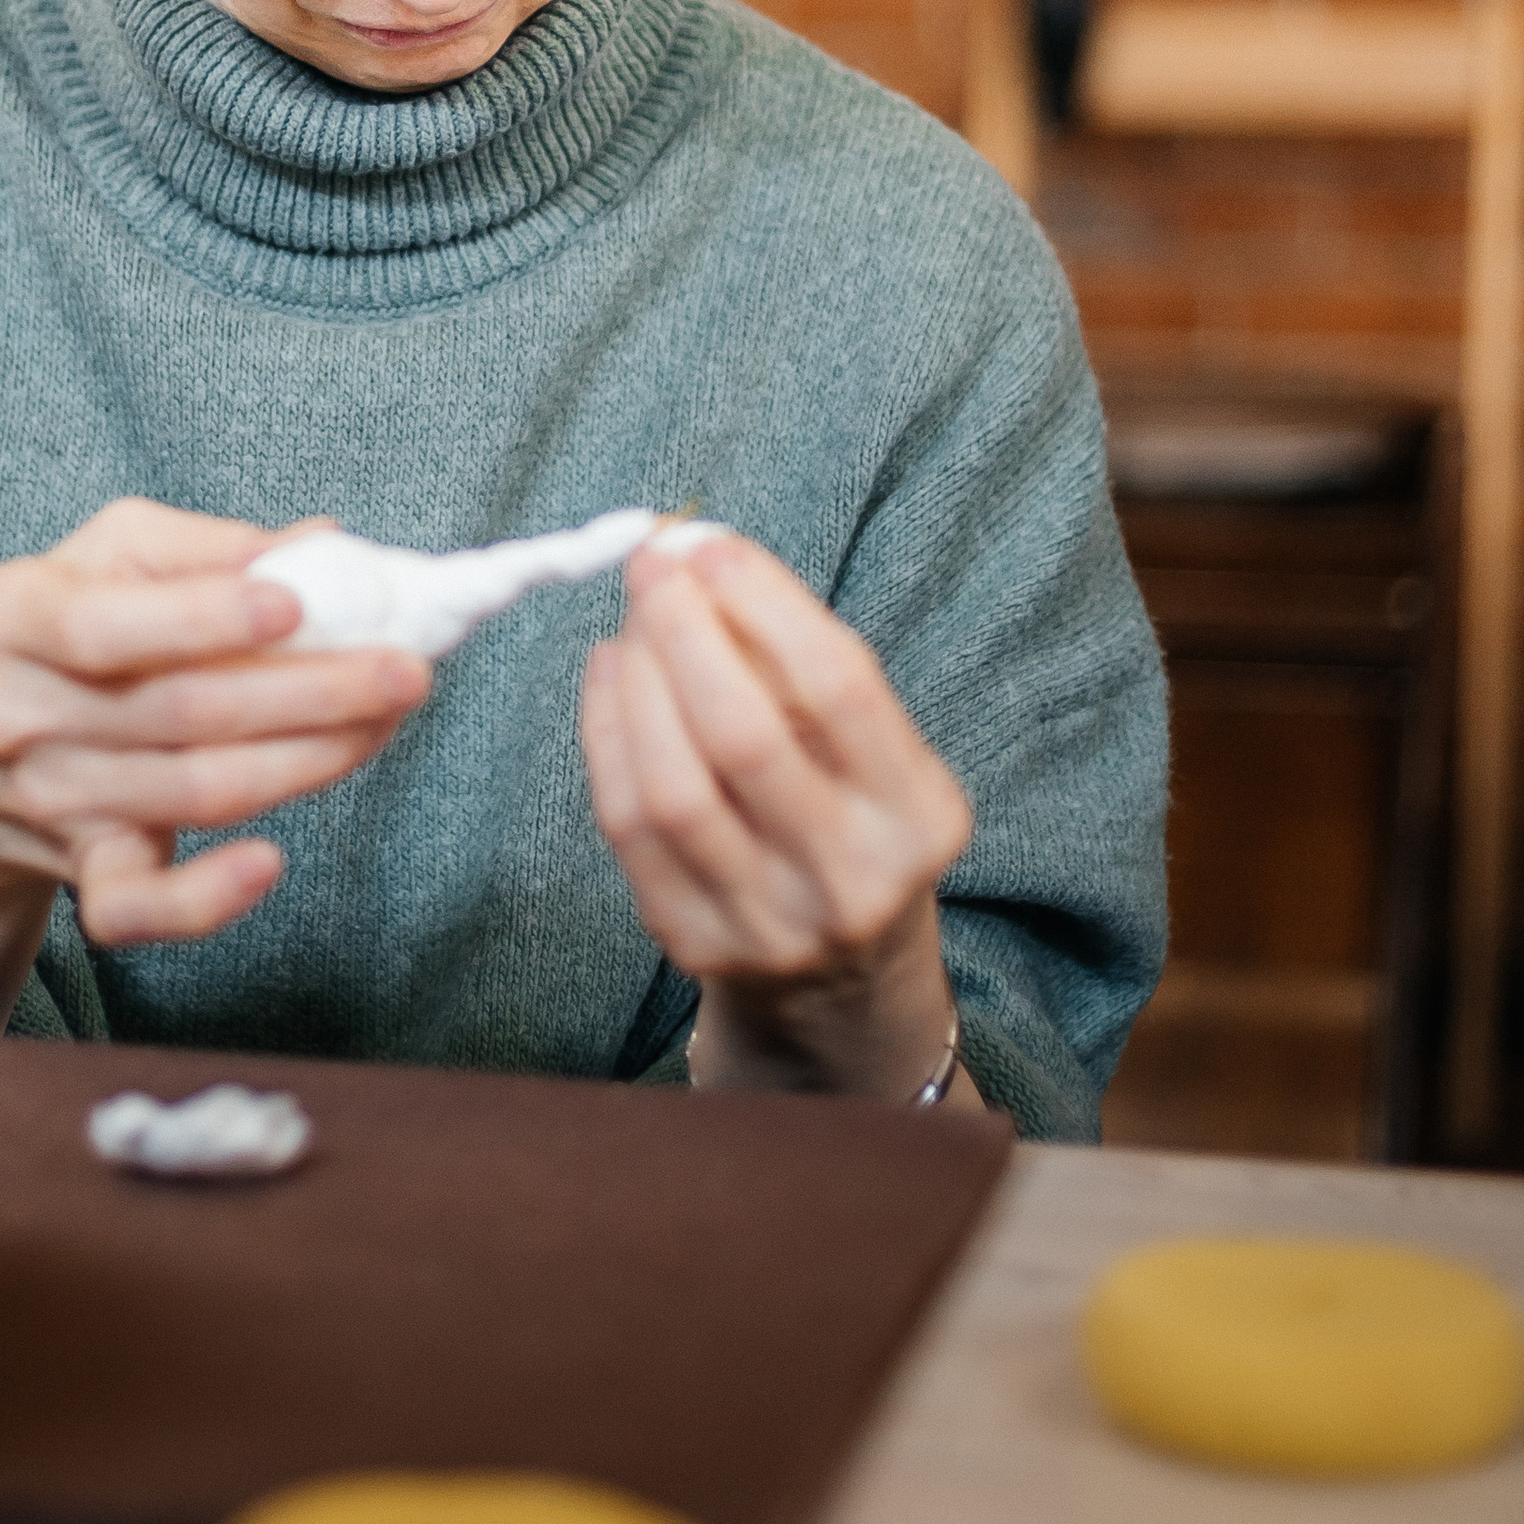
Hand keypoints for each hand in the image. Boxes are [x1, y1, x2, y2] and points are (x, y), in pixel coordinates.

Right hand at [0, 499, 430, 1026]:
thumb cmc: (63, 629)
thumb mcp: (104, 559)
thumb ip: (204, 548)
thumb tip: (322, 546)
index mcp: (12, 615)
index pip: (104, 623)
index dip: (203, 616)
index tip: (298, 604)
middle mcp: (19, 711)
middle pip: (179, 711)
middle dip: (309, 691)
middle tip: (405, 669)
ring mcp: (49, 800)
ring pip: (194, 791)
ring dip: (309, 759)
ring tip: (385, 719)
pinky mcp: (80, 871)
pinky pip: (137, 908)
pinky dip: (206, 899)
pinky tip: (271, 862)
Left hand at [579, 531, 978, 1102]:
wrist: (842, 978)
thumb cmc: (852, 819)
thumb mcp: (871, 750)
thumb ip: (800, 662)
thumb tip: (698, 555)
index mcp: (916, 815)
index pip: (838, 688)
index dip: (763, 603)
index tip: (709, 545)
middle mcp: (850, 878)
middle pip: (745, 738)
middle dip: (684, 634)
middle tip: (649, 568)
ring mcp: (768, 924)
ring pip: (673, 788)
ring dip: (637, 685)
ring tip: (629, 625)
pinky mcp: (695, 946)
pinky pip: (628, 827)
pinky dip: (607, 736)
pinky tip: (609, 678)